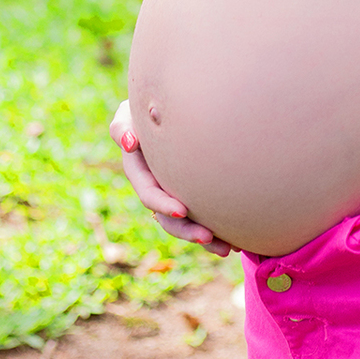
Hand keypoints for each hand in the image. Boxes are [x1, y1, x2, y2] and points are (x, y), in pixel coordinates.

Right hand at [109, 100, 232, 257]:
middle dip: (187, 230)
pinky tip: (236, 242)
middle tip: (208, 237)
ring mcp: (174, 193)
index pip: (149, 193)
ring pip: (187, 224)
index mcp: (140, 172)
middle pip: (168, 218)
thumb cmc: (146, 110)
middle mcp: (157, 188)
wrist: (169, 110)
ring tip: (227, 249)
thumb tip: (130, 142)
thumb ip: (123, 127)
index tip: (182, 210)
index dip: (162, 204)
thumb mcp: (128, 114)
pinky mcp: (192, 194)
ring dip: (204, 237)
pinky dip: (217, 230)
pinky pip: (202, 217)